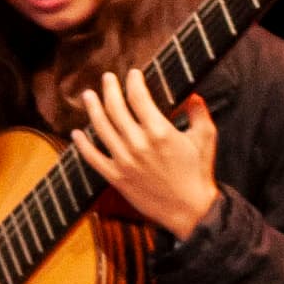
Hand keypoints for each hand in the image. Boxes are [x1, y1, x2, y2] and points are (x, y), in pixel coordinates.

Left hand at [73, 69, 218, 238]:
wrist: (190, 210)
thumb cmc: (199, 172)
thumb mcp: (206, 138)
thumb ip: (199, 112)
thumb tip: (192, 95)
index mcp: (160, 131)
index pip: (138, 97)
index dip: (133, 82)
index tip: (133, 74)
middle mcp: (138, 143)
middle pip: (116, 108)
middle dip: (110, 89)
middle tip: (107, 78)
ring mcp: (124, 160)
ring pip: (101, 128)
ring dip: (93, 109)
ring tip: (88, 95)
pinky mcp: (116, 177)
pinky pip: (93, 158)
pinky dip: (82, 144)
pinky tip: (77, 133)